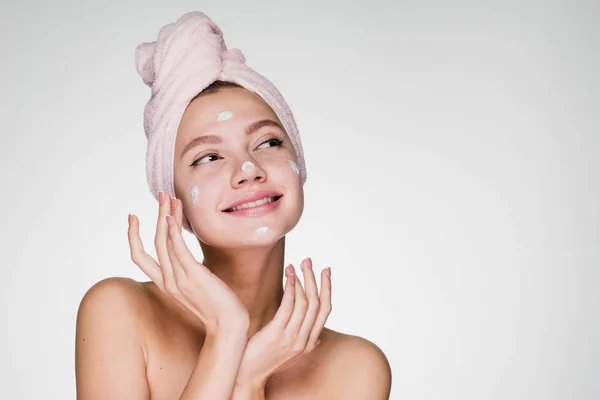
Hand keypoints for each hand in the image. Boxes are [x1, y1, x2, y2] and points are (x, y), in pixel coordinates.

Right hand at [127, 191, 248, 334]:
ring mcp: (179, 279)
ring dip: (167, 216)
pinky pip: (179, 249)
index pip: (139, 257)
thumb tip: (188, 257)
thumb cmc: (217, 307)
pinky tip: (174, 216)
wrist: (229, 327)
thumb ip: (188, 272)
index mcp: (166, 284)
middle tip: (162, 195)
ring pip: (165, 241)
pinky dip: (174, 231)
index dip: (133, 236)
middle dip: (156, 215)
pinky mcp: (194, 276)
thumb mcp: (196, 287)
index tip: (133, 217)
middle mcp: (168, 281)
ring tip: (171, 197)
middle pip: (152, 243)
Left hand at [236, 258, 331, 387]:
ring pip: (305, 302)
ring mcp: (292, 338)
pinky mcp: (277, 334)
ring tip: (296, 265)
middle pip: (317, 303)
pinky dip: (291, 288)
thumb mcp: (290, 354)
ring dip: (302, 279)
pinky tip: (289, 276)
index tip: (325, 271)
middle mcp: (304, 340)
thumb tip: (319, 338)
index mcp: (309, 343)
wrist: (246, 376)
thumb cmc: (264, 360)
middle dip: (315, 279)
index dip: (327, 288)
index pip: (325, 311)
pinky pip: (289, 306)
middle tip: (310, 261)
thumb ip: (304, 343)